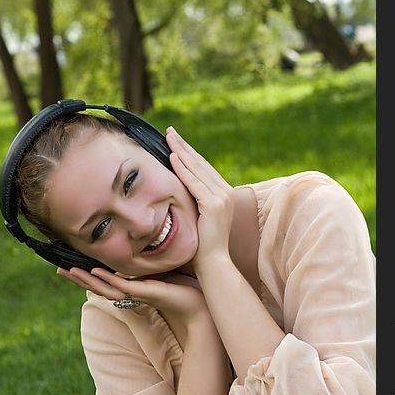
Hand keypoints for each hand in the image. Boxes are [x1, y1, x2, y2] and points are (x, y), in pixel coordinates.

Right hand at [57, 266, 209, 328]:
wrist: (202, 305)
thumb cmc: (186, 287)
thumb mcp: (164, 269)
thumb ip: (152, 260)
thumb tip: (148, 242)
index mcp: (132, 286)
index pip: (103, 280)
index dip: (85, 273)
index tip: (68, 264)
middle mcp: (131, 291)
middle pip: (97, 286)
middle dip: (77, 278)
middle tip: (57, 269)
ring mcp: (137, 294)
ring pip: (104, 288)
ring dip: (85, 280)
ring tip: (68, 271)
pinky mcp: (146, 294)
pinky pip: (122, 287)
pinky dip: (108, 280)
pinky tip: (95, 272)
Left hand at [166, 127, 233, 271]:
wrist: (213, 263)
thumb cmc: (203, 245)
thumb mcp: (200, 217)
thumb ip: (195, 201)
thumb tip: (180, 189)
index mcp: (223, 194)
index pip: (204, 168)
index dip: (189, 153)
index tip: (175, 140)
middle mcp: (225, 192)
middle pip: (201, 164)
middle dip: (184, 146)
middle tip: (170, 131)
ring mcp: (221, 198)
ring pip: (197, 170)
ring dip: (181, 152)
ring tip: (168, 138)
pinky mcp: (214, 204)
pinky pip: (194, 183)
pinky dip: (182, 169)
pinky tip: (172, 158)